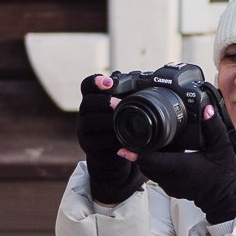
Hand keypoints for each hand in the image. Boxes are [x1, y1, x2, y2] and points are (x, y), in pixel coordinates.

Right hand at [77, 74, 143, 204]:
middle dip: (102, 101)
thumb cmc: (120, 127)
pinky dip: (109, 139)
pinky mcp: (88, 145)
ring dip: (105, 119)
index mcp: (93, 100)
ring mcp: (84, 130)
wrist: (112, 154)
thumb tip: (151, 81)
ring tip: (119, 119)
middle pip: (87, 102)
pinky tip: (120, 138)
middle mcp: (85, 113)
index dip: (95, 81)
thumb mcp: (123, 110)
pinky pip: (95, 140)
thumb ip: (128, 96)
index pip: (87, 85)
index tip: (109, 82)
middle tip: (117, 103)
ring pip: (89, 121)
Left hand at [130, 103, 235, 224]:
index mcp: (180, 166)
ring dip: (143, 157)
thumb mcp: (222, 148)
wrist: (225, 198)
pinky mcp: (169, 187)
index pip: (151, 160)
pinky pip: (154, 174)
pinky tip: (157, 151)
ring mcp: (168, 184)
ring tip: (141, 140)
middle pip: (144, 163)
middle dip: (136, 150)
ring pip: (147, 169)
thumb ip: (213, 127)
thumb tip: (206, 109)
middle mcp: (170, 177)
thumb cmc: (224, 175)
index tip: (123, 146)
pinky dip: (152, 163)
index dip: (136, 152)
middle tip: (129, 134)